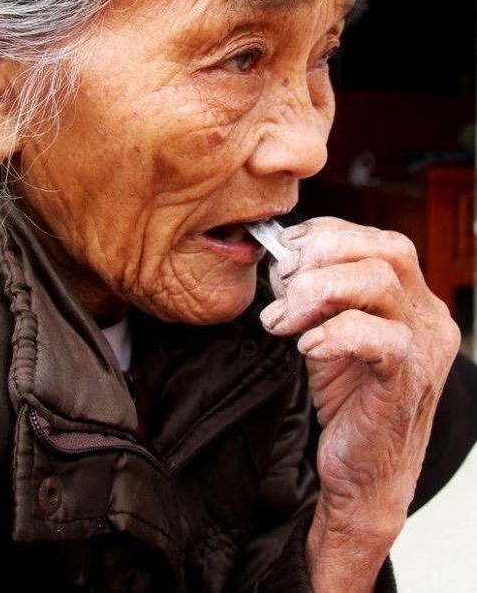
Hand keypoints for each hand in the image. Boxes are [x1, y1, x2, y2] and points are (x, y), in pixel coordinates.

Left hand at [260, 217, 460, 591]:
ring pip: (381, 283)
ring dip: (317, 291)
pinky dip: (335, 333)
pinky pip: (381, 338)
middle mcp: (428, 315)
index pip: (377, 240)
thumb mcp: (329, 329)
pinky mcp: (407, 382)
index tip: (285, 254)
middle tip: (281, 285)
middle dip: (322, 255)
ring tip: (282, 320)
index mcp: (412, 297)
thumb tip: (282, 258)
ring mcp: (424, 348)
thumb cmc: (346, 398)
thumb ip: (318, 293)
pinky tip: (306, 347)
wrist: (363, 473)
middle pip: (387, 250)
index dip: (325, 236)